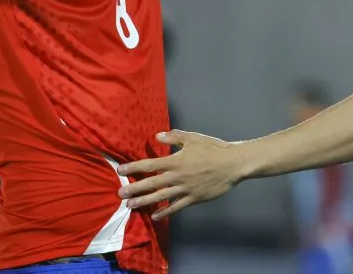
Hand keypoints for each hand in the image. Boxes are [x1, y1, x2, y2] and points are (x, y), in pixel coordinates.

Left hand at [117, 130, 245, 220]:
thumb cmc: (213, 148)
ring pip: (160, 196)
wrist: (233, 164)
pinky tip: (155, 216)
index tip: (121, 170)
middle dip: (134, 188)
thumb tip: (157, 136)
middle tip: (120, 193)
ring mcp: (185, 189)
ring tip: (130, 205)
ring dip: (144, 201)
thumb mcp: (194, 138)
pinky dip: (165, 212)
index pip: (150, 164)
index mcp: (176, 160)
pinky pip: (176, 207)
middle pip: (151, 183)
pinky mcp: (194, 198)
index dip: (134, 167)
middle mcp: (177, 176)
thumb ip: (174, 137)